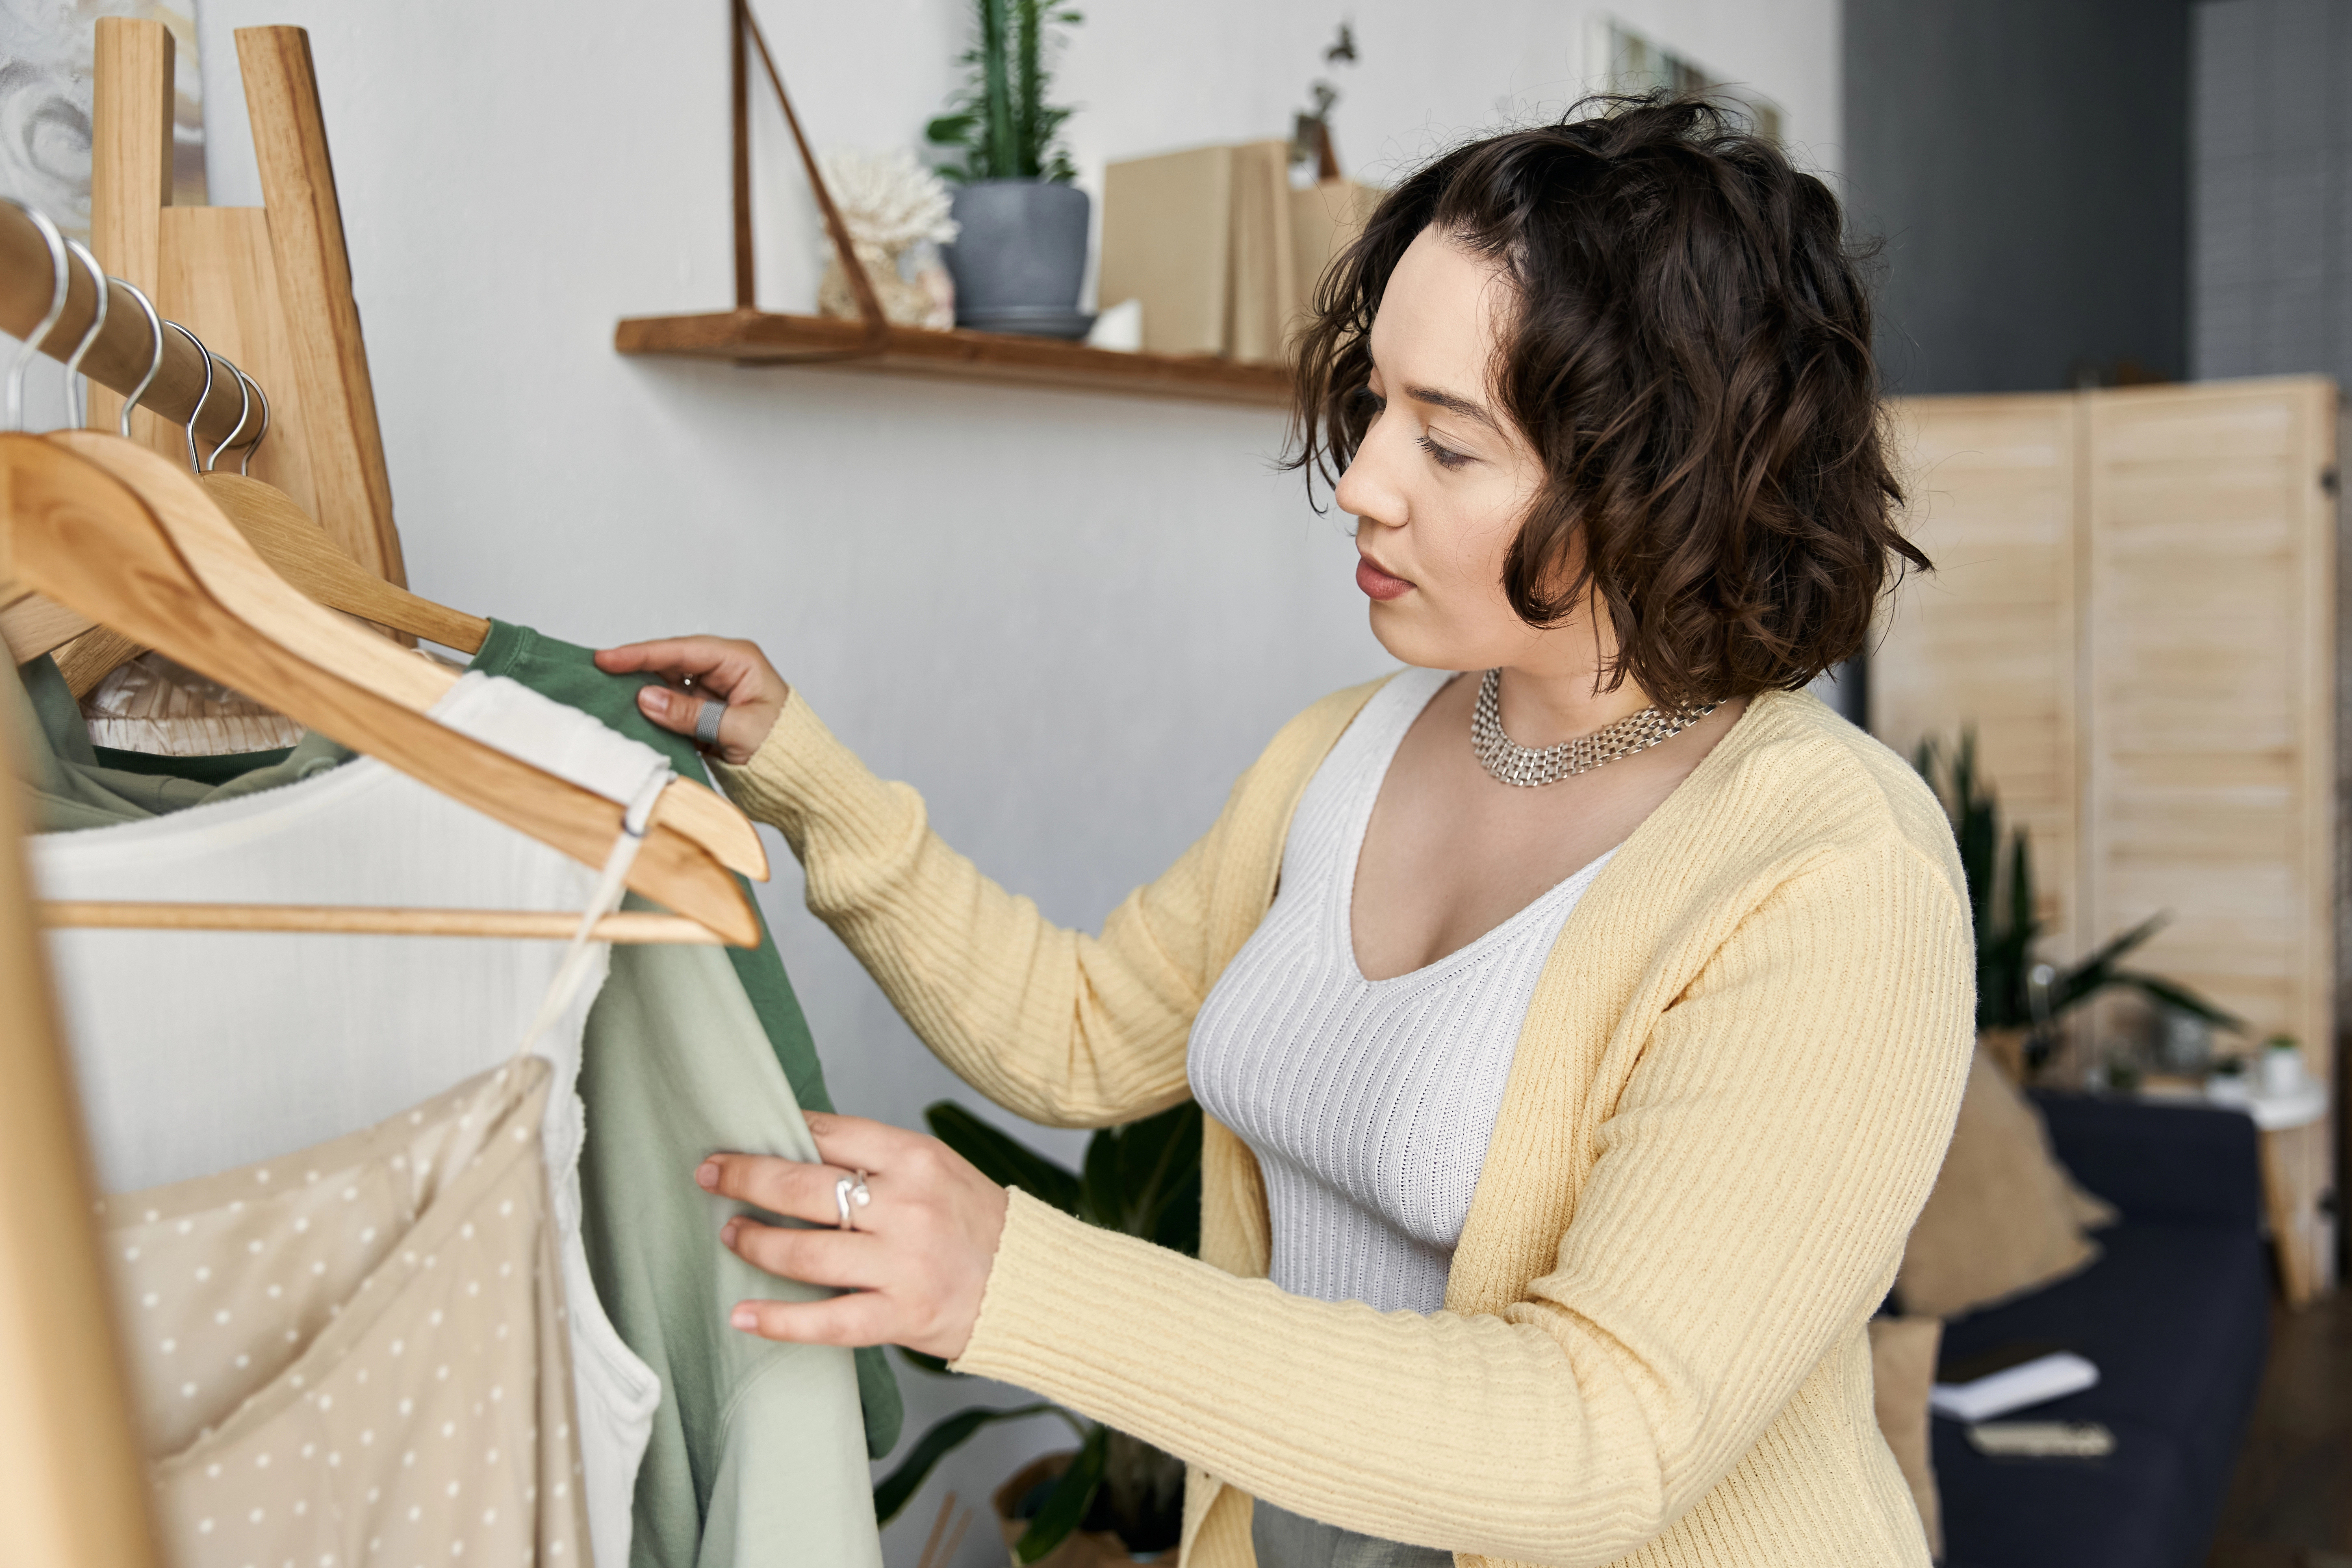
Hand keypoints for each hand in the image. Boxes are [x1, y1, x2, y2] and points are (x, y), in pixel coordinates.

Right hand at [595, 636, 789, 765]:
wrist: (803, 781)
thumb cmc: (786, 750)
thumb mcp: (738, 730)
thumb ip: (691, 714)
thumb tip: (645, 698)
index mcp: (739, 661)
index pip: (682, 651)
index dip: (642, 654)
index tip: (608, 659)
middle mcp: (724, 671)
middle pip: (671, 664)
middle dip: (635, 669)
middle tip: (596, 671)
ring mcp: (714, 693)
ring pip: (668, 686)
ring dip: (641, 692)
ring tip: (603, 692)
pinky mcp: (706, 716)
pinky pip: (673, 709)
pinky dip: (653, 714)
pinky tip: (628, 715)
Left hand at [695, 1112, 1009, 1358]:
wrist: (1033, 1285)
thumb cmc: (977, 1223)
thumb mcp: (936, 1169)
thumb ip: (876, 1159)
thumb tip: (799, 1146)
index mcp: (916, 1159)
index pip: (828, 1135)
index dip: (774, 1134)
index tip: (738, 1138)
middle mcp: (907, 1207)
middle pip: (804, 1187)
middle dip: (745, 1178)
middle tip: (710, 1176)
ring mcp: (903, 1264)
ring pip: (806, 1252)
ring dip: (755, 1241)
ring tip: (732, 1235)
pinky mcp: (901, 1315)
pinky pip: (827, 1320)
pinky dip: (779, 1320)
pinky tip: (741, 1314)